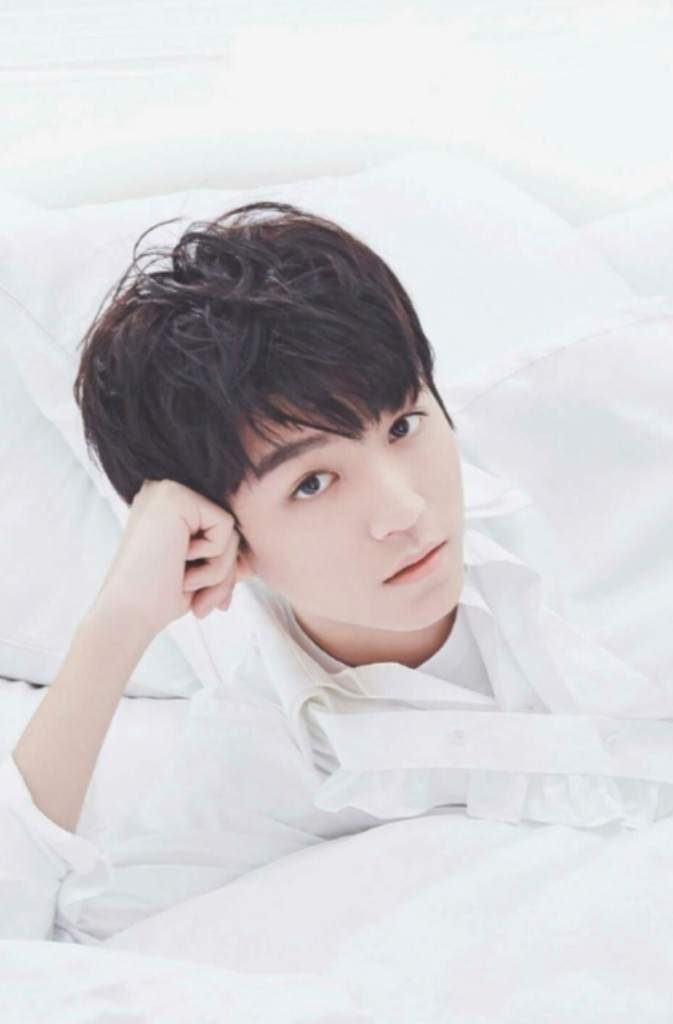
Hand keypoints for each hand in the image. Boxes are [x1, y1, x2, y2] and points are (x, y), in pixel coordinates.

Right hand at [94, 478, 249, 636]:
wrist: (126, 616)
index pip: (218, 529)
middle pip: (226, 527)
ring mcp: (168, 490)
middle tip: (201, 604)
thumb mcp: (200, 572)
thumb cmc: (157, 598)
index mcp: (166, 506)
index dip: (221, 567)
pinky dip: (214, 559)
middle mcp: (165, 491)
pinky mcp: (176, 496)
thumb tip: (253, 562)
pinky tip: (181, 568)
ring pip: (231, 529)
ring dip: (219, 571)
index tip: (208, 601)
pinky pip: (226, 526)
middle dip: (223, 571)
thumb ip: (225, 558)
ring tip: (187, 586)